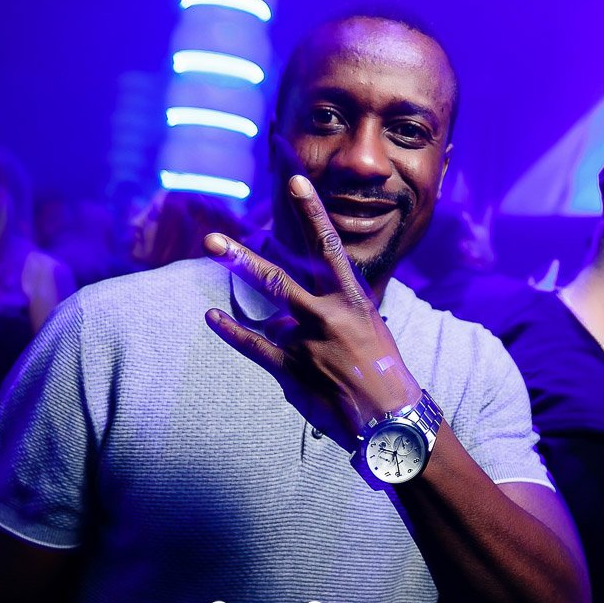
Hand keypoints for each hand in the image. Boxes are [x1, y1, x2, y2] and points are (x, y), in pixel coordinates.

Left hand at [203, 174, 420, 440]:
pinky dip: (232, 330)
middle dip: (244, 255)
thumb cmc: (384, 373)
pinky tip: (212, 316)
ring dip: (237, 276)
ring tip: (210, 250)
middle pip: (279, 276)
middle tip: (213, 237)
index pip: (329, 246)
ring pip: (265, 303)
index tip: (295, 183)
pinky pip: (255, 345)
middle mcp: (328, 314)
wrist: (392, 419)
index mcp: (353, 300)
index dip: (312, 212)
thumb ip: (336, 309)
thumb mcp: (369, 328)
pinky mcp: (294, 370)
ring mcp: (308, 343)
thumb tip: (303, 302)